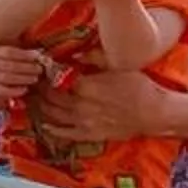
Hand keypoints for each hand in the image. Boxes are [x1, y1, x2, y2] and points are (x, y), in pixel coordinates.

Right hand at [0, 44, 44, 109]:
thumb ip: (14, 53)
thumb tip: (36, 52)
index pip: (11, 52)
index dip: (26, 54)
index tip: (37, 56)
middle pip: (13, 66)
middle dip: (29, 68)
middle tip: (39, 69)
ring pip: (10, 78)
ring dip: (25, 78)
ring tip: (34, 78)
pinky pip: (6, 91)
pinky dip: (17, 91)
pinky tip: (24, 89)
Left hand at [29, 65, 173, 147]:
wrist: (155, 113)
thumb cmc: (139, 87)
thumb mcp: (118, 66)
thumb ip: (94, 58)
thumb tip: (75, 52)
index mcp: (87, 87)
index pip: (56, 80)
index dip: (45, 75)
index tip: (40, 69)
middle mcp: (81, 106)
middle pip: (50, 98)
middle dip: (38, 90)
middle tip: (33, 83)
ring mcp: (84, 123)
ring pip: (53, 115)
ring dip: (40, 107)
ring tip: (34, 99)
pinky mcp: (90, 135)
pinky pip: (65, 134)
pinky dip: (51, 129)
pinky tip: (44, 123)